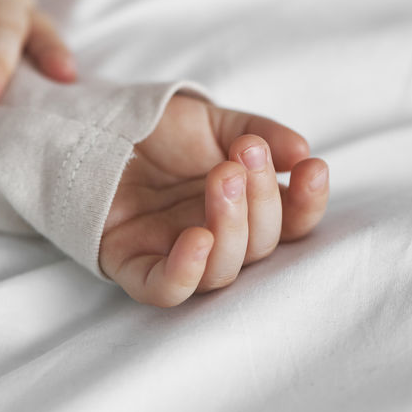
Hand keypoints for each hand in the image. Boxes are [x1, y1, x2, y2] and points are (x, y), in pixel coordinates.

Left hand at [100, 94, 329, 306]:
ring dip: (231, 226)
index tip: (312, 168)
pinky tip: (197, 239)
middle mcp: (217, 239)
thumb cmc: (163, 129)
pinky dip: (184, 273)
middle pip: (259, 245)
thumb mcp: (218, 122)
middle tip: (246, 157)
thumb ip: (261, 133)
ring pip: (221, 271)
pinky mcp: (132, 264)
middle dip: (261, 199)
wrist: (100, 123)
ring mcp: (176, 255)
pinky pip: (163, 289)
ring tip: (224, 176)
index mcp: (244, 209)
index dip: (306, 202)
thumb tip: (301, 152)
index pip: (289, 221)